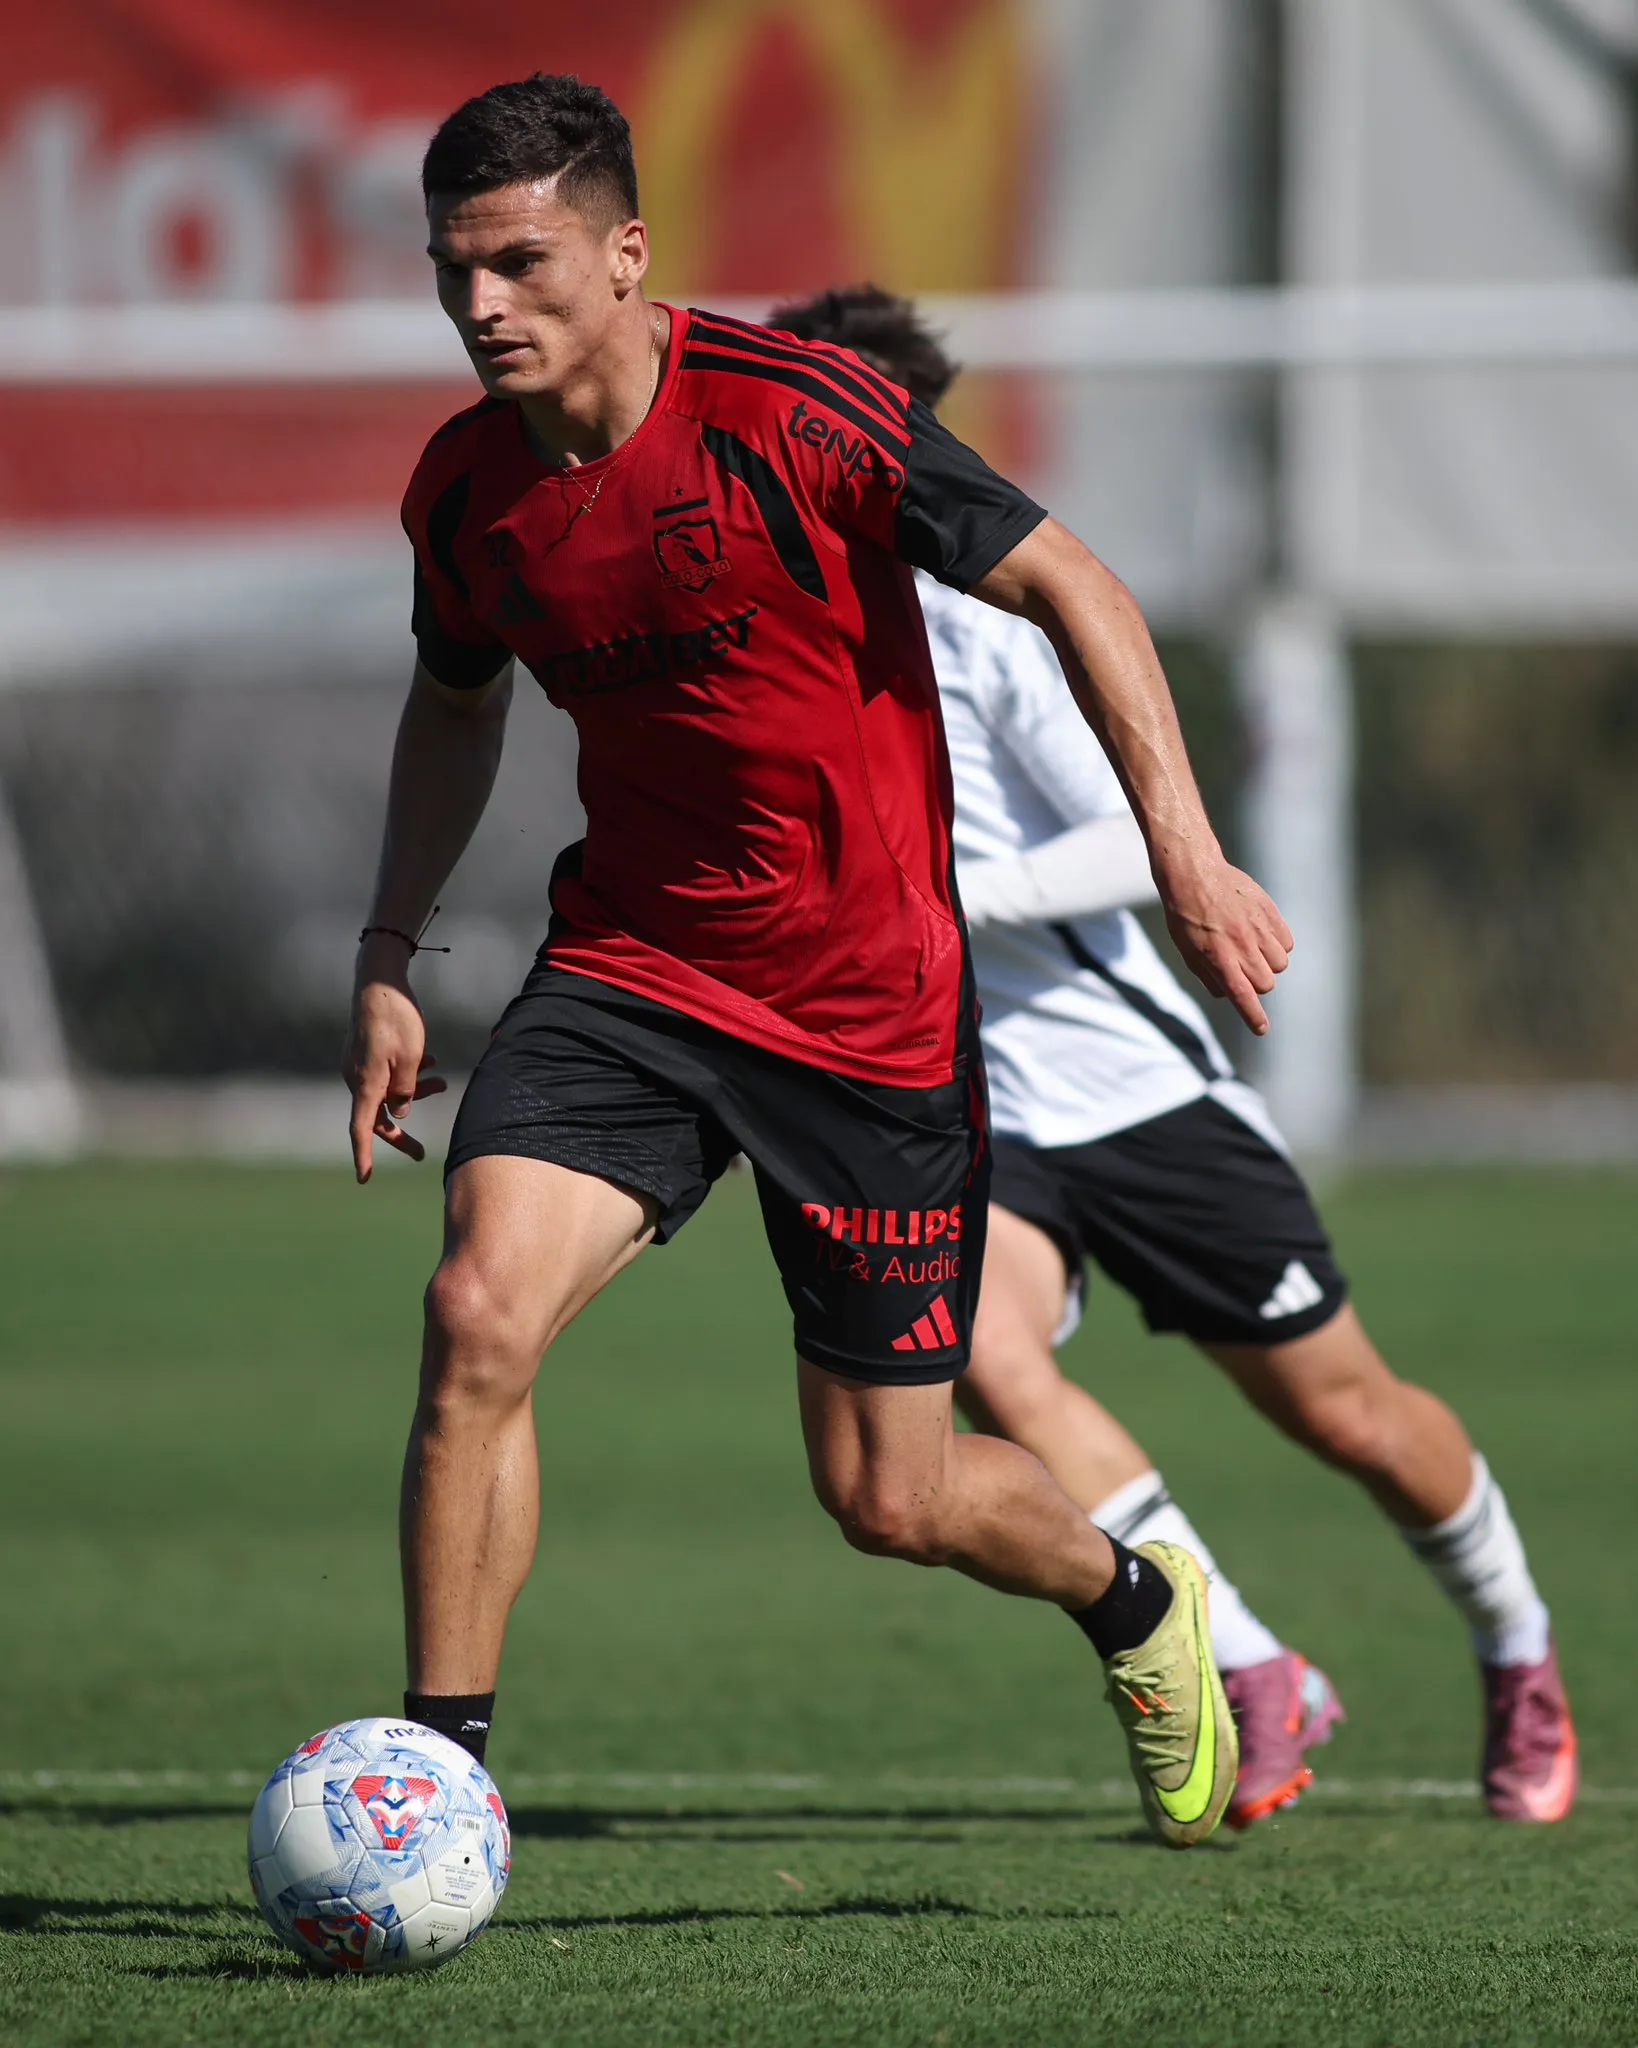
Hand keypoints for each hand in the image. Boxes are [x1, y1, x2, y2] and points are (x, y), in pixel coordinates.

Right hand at [344, 948, 447, 1180]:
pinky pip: (384, 1075)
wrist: (379, 981)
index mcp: (366, 1083)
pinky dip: (405, 1075)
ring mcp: (358, 1065)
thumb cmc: (397, 1019)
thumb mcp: (411, 1058)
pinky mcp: (365, 1053)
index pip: (361, 1128)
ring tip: (441, 1081)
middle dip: (400, 1132)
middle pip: (377, 1116)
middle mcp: (356, 1078)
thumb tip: (400, 1112)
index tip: (363, 1178)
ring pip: (385, 1093)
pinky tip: (429, 1062)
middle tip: (421, 1152)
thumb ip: (406, 1090)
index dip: (363, 1155)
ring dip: (413, 1093)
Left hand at [1158, 853, 1292, 1035]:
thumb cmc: (1185, 914)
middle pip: (1266, 984)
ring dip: (1270, 963)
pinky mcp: (1270, 912)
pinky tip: (1262, 933)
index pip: (1243, 997)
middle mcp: (1242, 946)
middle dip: (1257, 983)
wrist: (1194, 873)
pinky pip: (1287, 942)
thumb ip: (1208, 975)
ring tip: (1252, 947)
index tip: (1261, 1029)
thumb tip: (1227, 993)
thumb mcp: (1187, 950)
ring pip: (1280, 964)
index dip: (1253, 1016)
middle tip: (1243, 968)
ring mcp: (1258, 929)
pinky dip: (1278, 944)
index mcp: (1219, 959)